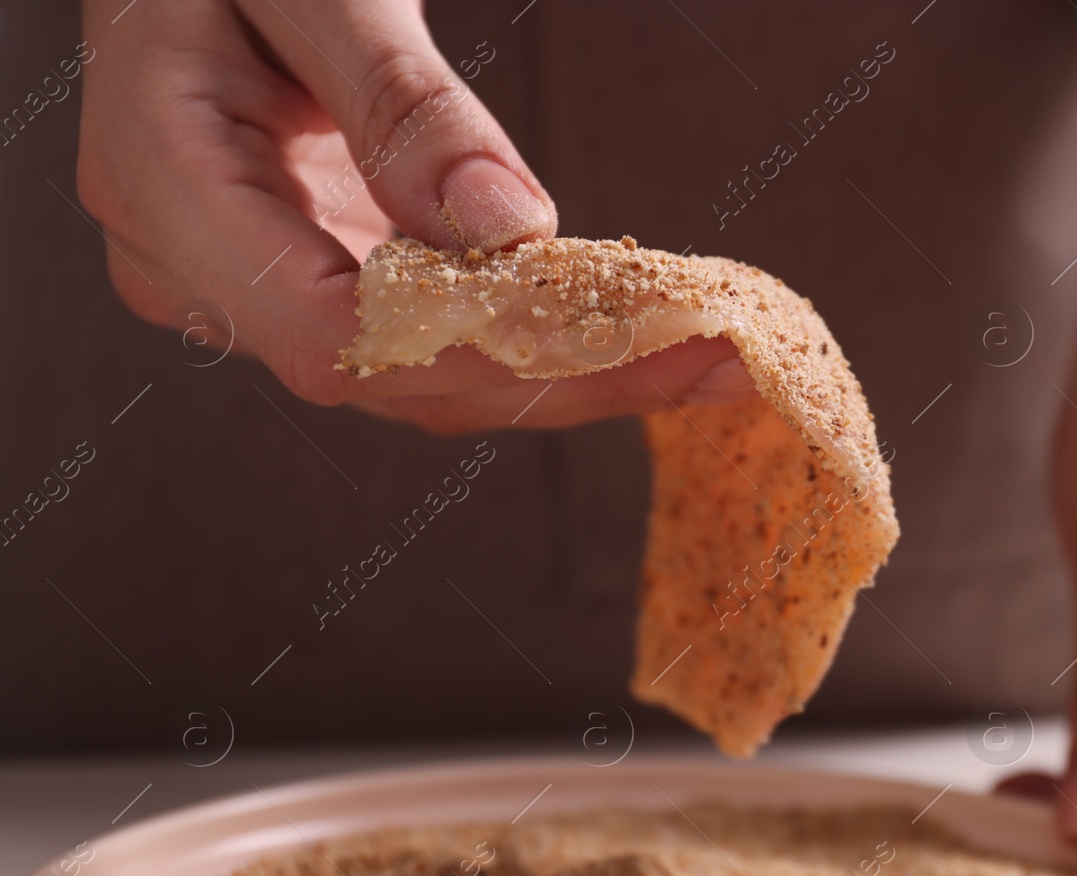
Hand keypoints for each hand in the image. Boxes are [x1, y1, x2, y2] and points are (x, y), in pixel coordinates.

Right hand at [77, 0, 751, 430]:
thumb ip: (399, 102)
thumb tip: (511, 230)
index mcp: (163, 184)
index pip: (334, 334)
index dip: (487, 357)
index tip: (634, 341)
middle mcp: (197, 267)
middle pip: (400, 376)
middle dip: (568, 378)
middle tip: (719, 361)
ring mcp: (256, 284)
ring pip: (428, 375)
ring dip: (574, 373)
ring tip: (709, 357)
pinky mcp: (318, 276)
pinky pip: (436, 337)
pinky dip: (541, 337)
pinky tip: (642, 330)